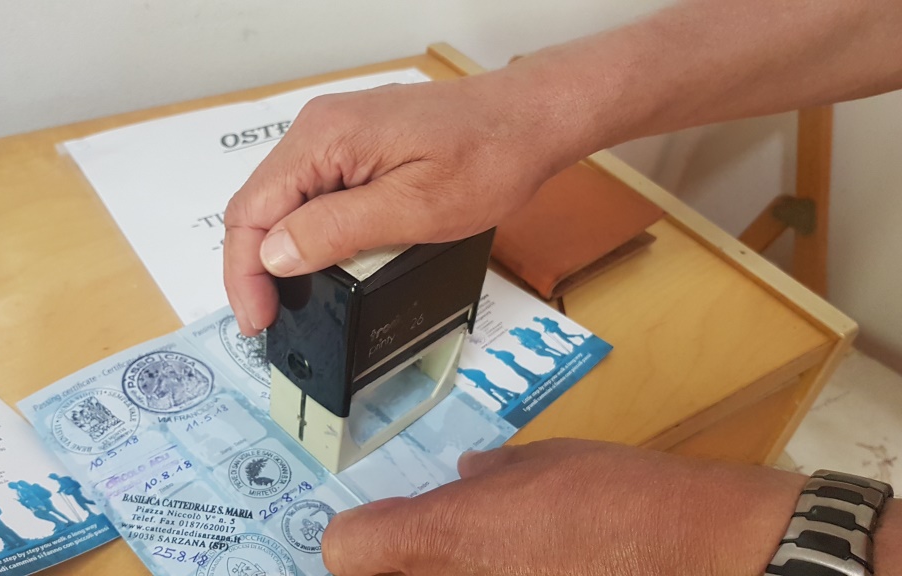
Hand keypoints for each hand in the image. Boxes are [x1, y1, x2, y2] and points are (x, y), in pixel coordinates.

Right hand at [223, 65, 590, 334]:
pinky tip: (318, 261)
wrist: (529, 121)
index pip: (253, 211)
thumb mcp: (414, 208)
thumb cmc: (487, 160)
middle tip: (271, 319)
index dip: (244, 273)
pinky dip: (307, 231)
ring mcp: (337, 134)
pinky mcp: (355, 145)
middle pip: (261, 205)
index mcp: (324, 138)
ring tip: (290, 299)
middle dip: (256, 267)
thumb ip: (338, 230)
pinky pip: (313, 192)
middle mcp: (319, 128)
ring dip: (281, 251)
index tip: (259, 321)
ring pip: (284, 201)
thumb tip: (274, 256)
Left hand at [321, 439, 806, 575]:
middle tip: (435, 544)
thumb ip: (493, 473)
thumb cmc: (623, 499)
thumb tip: (471, 474)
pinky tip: (538, 567)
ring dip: (446, 573)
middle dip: (401, 564)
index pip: (346, 548)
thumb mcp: (547, 462)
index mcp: (444, 535)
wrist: (703, 559)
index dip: (362, 535)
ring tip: (501, 554)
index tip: (383, 527)